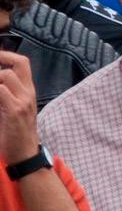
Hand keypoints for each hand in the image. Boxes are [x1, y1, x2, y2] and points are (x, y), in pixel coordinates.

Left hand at [0, 50, 41, 164]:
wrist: (24, 155)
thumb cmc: (15, 134)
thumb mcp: (13, 109)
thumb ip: (5, 94)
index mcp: (28, 92)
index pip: (22, 63)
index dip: (6, 55)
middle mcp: (28, 93)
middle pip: (18, 64)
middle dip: (0, 58)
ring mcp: (23, 101)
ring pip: (5, 75)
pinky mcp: (15, 111)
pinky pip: (0, 90)